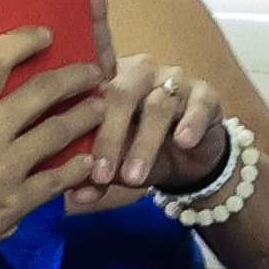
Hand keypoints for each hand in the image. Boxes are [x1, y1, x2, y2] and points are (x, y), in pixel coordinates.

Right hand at [0, 27, 111, 268]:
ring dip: (86, 116)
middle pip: (41, 91)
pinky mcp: (16, 202)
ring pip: (59, 131)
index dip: (25, 39)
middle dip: (75, 76)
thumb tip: (1, 93)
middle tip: (94, 71)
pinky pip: (58, 178)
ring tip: (101, 107)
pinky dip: (78, 166)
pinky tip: (88, 160)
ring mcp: (4, 169)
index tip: (47, 34)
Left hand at [58, 50, 232, 212]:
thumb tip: (75, 196)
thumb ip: (96, 176)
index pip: (89, 77)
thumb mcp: (117, 165)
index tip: (62, 122)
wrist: (190, 157)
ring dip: (145, 143)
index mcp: (108, 79)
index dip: (78, 96)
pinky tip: (182, 142)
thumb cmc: (142, 151)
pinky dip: (190, 123)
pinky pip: (198, 105)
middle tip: (101, 175)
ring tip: (135, 177)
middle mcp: (140, 71)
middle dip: (109, 137)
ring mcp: (174, 79)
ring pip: (158, 104)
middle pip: (120, 94)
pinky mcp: (206, 94)